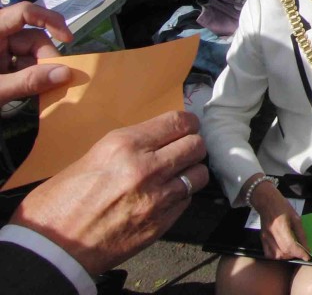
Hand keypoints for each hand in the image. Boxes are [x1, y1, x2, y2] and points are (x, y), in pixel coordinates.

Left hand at [0, 2, 73, 105]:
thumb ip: (28, 81)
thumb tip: (65, 73)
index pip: (24, 12)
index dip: (50, 20)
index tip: (68, 39)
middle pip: (31, 37)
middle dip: (45, 58)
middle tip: (56, 81)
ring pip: (28, 54)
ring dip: (38, 71)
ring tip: (41, 91)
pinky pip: (20, 67)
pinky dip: (29, 78)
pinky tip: (31, 92)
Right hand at [11, 110, 208, 276]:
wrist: (50, 250)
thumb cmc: (58, 204)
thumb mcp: (90, 158)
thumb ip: (127, 148)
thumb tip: (154, 141)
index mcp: (125, 146)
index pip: (177, 122)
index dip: (187, 123)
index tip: (187, 127)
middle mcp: (146, 168)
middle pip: (195, 146)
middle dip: (191, 147)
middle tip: (182, 151)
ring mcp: (157, 198)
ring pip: (198, 174)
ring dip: (190, 173)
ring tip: (176, 176)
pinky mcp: (161, 224)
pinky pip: (187, 201)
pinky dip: (181, 197)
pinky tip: (165, 198)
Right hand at [250, 182, 309, 260]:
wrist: (266, 202)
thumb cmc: (283, 207)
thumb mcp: (296, 217)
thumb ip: (301, 233)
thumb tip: (307, 247)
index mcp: (281, 227)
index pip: (290, 245)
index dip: (300, 253)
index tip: (308, 256)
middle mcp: (271, 235)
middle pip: (283, 252)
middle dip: (294, 255)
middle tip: (301, 252)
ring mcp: (265, 239)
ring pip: (276, 256)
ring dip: (286, 257)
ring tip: (293, 251)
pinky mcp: (262, 240)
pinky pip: (268, 255)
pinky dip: (277, 256)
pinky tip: (283, 252)